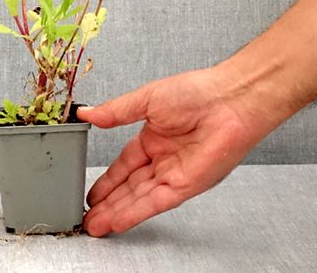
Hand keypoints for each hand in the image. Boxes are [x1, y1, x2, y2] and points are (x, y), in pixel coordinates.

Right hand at [77, 67, 271, 235]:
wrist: (228, 101)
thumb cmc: (197, 92)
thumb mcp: (145, 98)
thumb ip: (115, 112)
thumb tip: (88, 113)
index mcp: (154, 137)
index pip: (124, 165)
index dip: (107, 180)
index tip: (92, 193)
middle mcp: (164, 158)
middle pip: (130, 186)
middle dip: (108, 203)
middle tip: (88, 216)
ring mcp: (174, 173)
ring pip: (139, 198)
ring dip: (117, 212)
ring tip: (95, 225)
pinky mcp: (185, 185)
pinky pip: (155, 202)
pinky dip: (136, 212)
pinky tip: (118, 221)